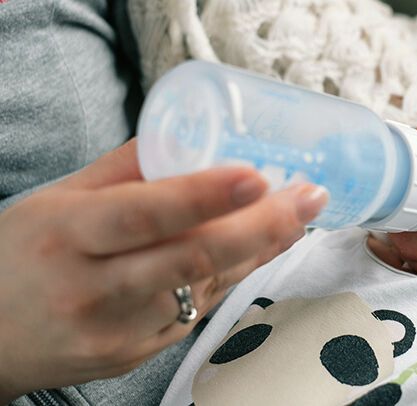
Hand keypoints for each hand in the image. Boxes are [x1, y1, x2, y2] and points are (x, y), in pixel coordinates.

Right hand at [0, 139, 327, 400]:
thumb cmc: (20, 257)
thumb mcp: (54, 199)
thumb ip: (122, 169)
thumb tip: (187, 137)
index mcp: (68, 235)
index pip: (146, 214)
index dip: (205, 195)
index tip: (257, 176)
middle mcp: (95, 288)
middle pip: (193, 256)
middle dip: (263, 226)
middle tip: (310, 197)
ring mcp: (120, 330)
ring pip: (206, 283)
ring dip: (260, 248)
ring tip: (298, 216)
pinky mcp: (139, 354)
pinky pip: (197, 307)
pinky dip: (232, 274)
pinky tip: (258, 249)